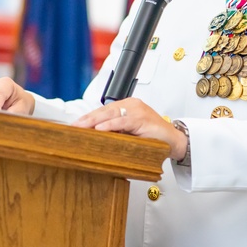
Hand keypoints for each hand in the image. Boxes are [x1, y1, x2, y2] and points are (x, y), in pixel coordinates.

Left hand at [72, 99, 186, 160]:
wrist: (174, 141)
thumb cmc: (154, 138)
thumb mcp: (130, 133)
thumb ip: (116, 132)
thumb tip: (94, 139)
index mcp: (128, 106)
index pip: (103, 110)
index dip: (88, 117)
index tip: (75, 125)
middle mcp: (132, 105)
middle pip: (104, 110)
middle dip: (87, 119)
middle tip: (73, 126)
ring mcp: (137, 110)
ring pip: (111, 114)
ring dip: (94, 121)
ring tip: (81, 127)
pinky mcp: (142, 119)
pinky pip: (123, 122)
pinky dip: (110, 125)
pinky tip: (100, 129)